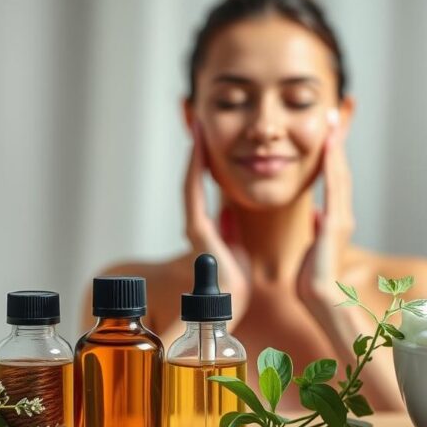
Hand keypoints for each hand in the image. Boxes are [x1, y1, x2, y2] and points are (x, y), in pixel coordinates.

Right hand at [184, 121, 251, 322]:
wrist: (234, 304)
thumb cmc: (236, 284)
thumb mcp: (236, 247)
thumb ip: (230, 229)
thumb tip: (229, 213)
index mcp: (207, 229)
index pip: (201, 187)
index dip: (202, 162)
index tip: (206, 136)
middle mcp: (196, 225)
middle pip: (192, 179)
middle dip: (195, 151)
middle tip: (197, 121)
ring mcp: (195, 227)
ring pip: (190, 182)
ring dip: (194, 154)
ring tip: (197, 127)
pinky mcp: (198, 232)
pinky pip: (194, 194)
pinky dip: (195, 171)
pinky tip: (198, 152)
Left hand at [296, 111, 354, 308]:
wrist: (319, 297)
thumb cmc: (312, 279)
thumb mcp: (312, 248)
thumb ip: (317, 229)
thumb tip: (318, 218)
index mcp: (334, 219)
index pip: (333, 180)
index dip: (332, 155)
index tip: (329, 132)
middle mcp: (342, 214)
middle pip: (340, 170)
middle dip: (337, 142)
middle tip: (334, 114)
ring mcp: (342, 218)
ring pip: (340, 174)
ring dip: (336, 146)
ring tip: (333, 121)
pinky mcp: (336, 223)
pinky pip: (335, 187)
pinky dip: (333, 165)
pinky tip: (329, 146)